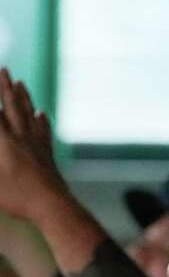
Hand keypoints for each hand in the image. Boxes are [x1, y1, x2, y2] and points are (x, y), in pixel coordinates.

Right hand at [0, 69, 69, 221]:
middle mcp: (23, 139)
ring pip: (30, 115)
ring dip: (24, 98)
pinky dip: (41, 121)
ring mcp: (37, 146)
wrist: (56, 208)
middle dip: (5, 86)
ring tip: (21, 83)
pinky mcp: (48, 156)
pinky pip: (43, 132)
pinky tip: (41, 114)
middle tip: (4, 68)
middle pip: (13, 106)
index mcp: (6, 143)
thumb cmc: (19, 199)